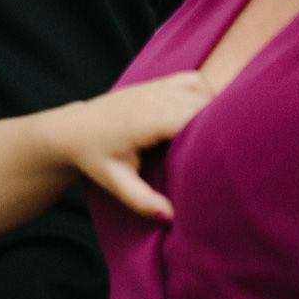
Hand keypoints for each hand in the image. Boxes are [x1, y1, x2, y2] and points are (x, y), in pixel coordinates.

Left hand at [57, 72, 213, 221]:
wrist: (72, 130)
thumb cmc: (94, 157)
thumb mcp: (115, 182)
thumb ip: (142, 201)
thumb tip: (170, 217)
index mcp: (143, 119)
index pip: (192, 118)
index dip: (213, 134)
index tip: (223, 156)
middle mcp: (152, 97)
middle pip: (202, 103)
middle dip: (219, 124)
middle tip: (227, 153)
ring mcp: (155, 86)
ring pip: (202, 90)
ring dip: (215, 110)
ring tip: (216, 137)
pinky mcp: (157, 83)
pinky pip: (194, 81)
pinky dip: (205, 95)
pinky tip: (203, 118)